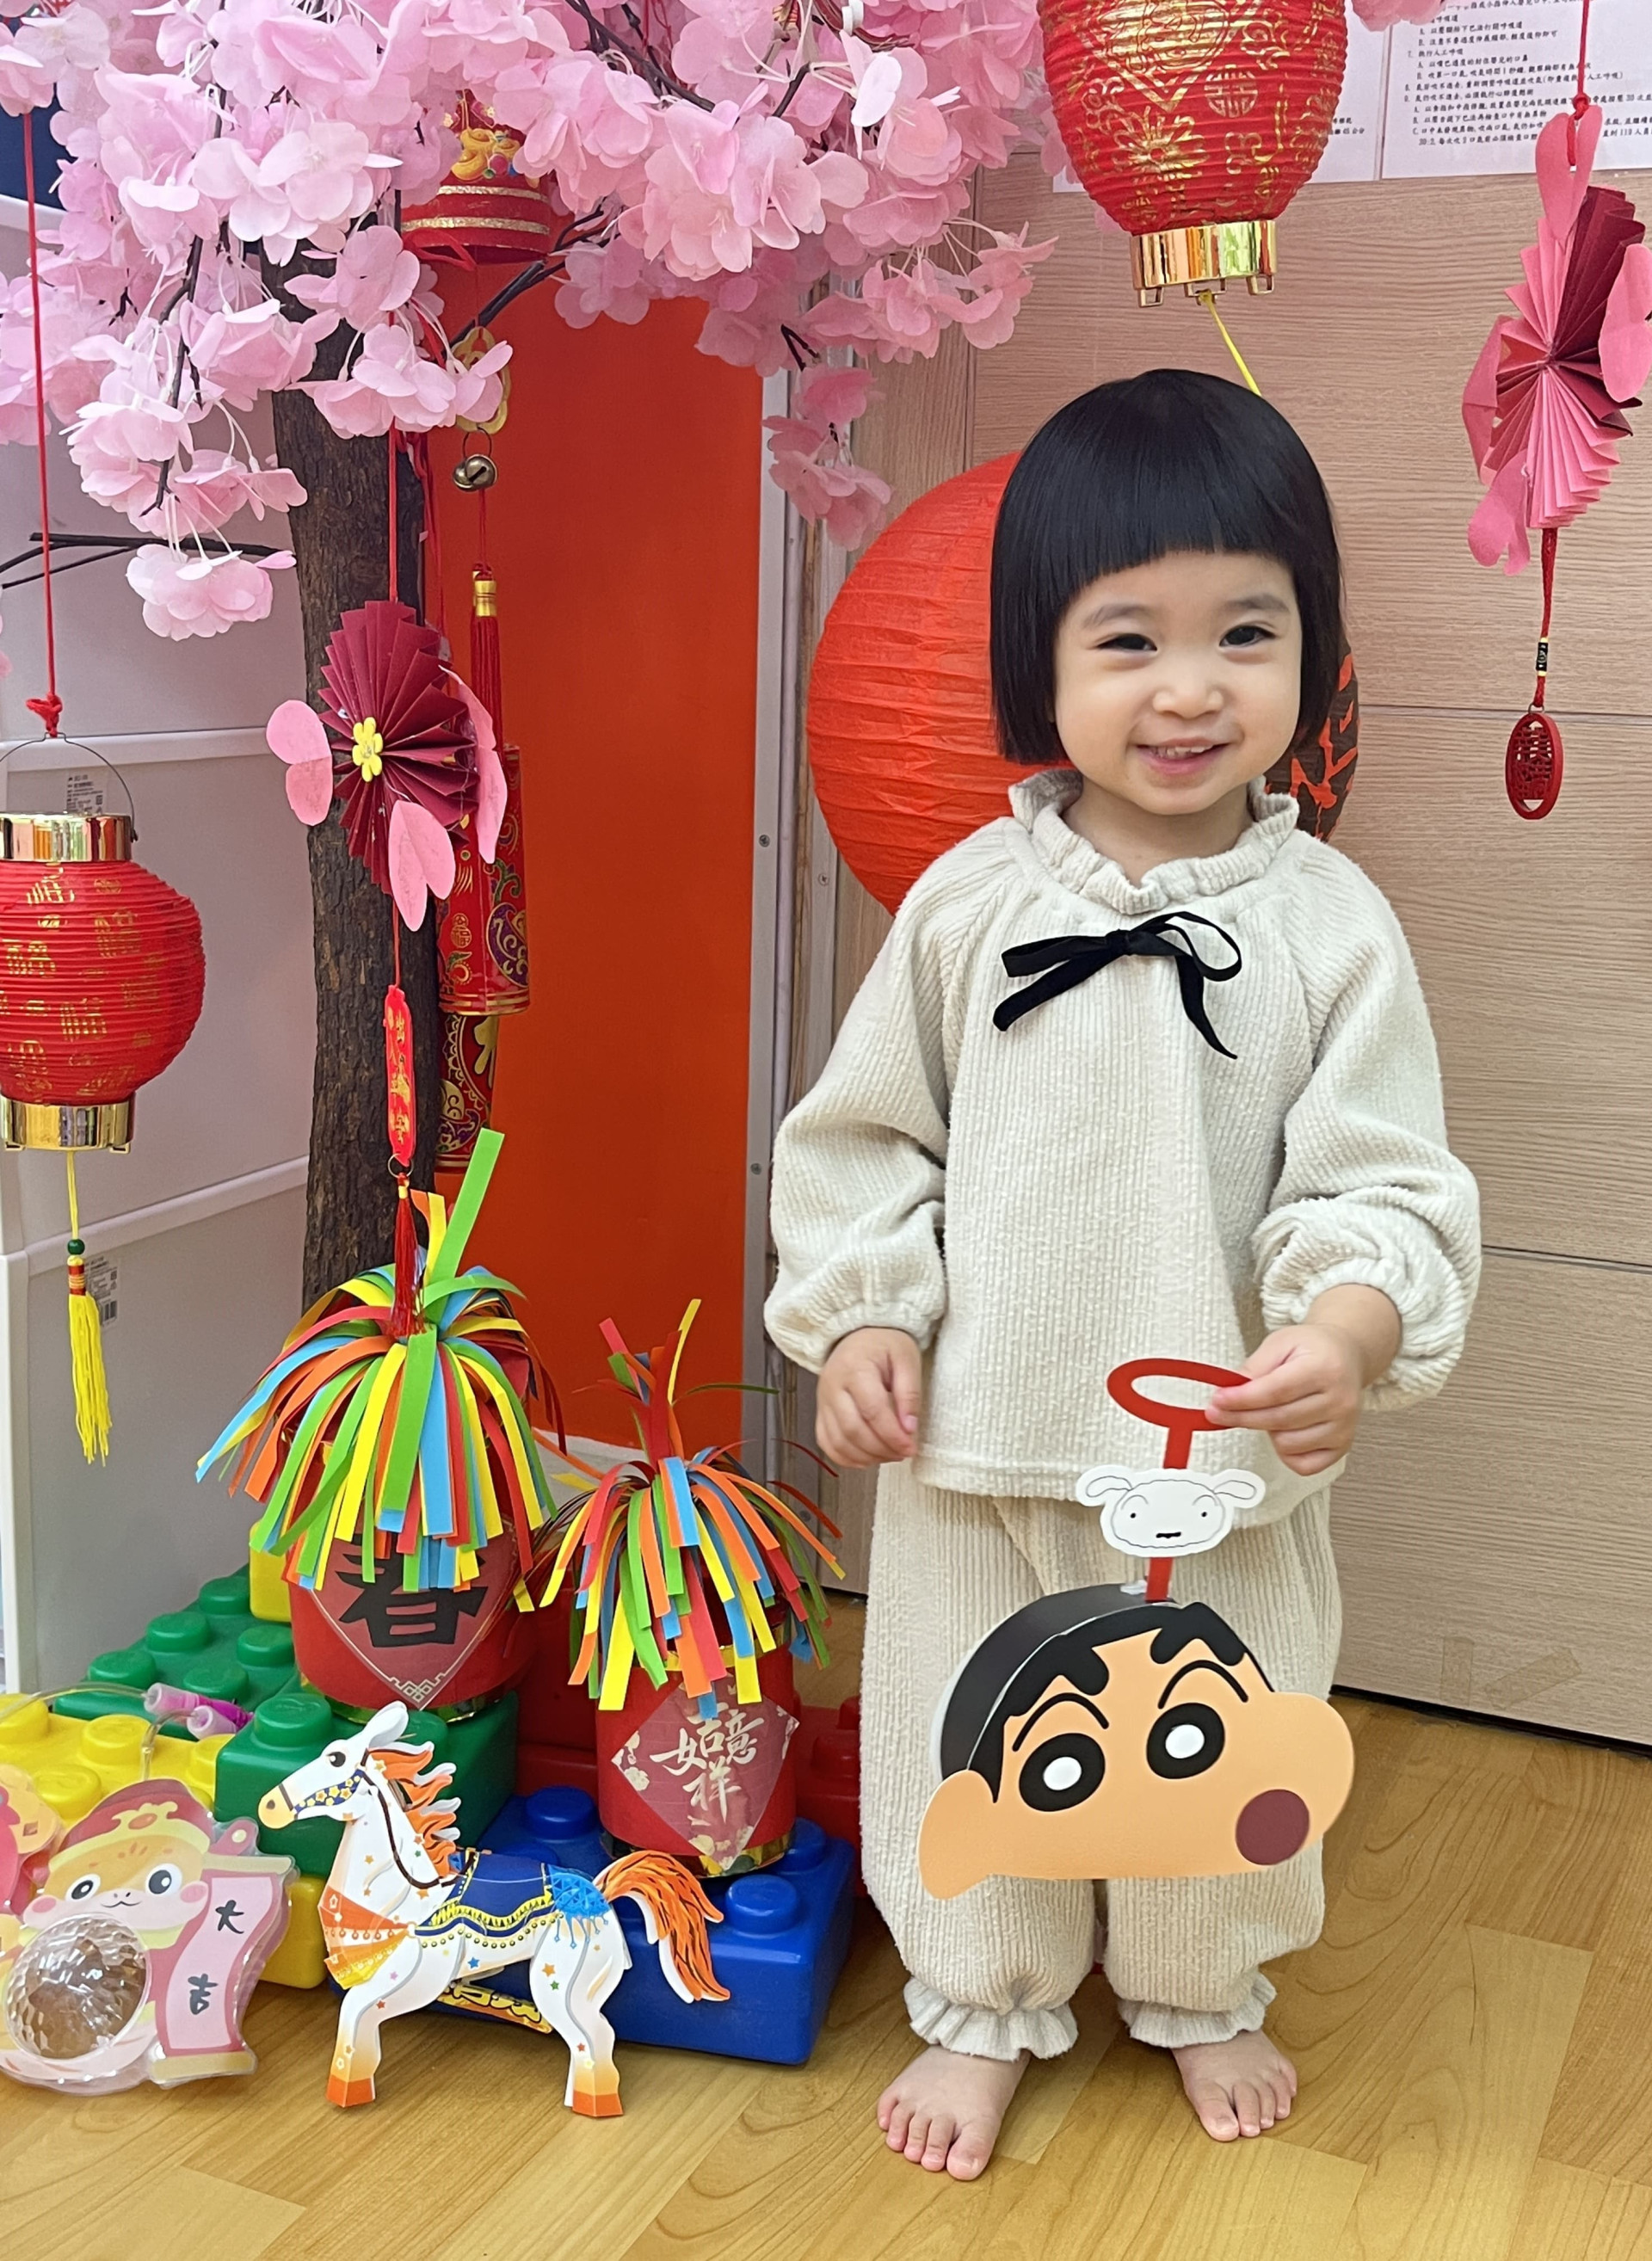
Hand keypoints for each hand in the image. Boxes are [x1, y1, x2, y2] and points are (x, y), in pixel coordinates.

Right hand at [817, 1327, 921, 1467]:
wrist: (860, 1335)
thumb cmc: (885, 1345)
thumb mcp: (906, 1359)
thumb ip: (909, 1394)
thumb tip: (909, 1429)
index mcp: (855, 1368)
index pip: (872, 1410)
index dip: (892, 1434)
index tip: (911, 1447)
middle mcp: (832, 1386)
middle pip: (853, 1430)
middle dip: (881, 1449)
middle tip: (903, 1452)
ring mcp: (823, 1401)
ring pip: (838, 1442)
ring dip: (866, 1457)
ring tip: (890, 1455)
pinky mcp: (821, 1412)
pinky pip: (827, 1443)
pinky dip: (847, 1458)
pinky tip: (869, 1458)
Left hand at [1206, 1287, 1400, 1477]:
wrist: (1346, 1356)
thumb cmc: (1313, 1349)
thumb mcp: (1280, 1343)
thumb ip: (1254, 1368)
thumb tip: (1228, 1393)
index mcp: (1325, 1368)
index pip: (1275, 1392)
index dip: (1241, 1400)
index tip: (1217, 1401)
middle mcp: (1340, 1400)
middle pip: (1278, 1420)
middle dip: (1241, 1416)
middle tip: (1219, 1411)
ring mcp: (1344, 1427)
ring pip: (1287, 1444)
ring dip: (1268, 1431)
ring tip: (1271, 1411)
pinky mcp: (1342, 1446)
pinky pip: (1304, 1465)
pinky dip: (1287, 1452)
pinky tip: (1284, 1431)